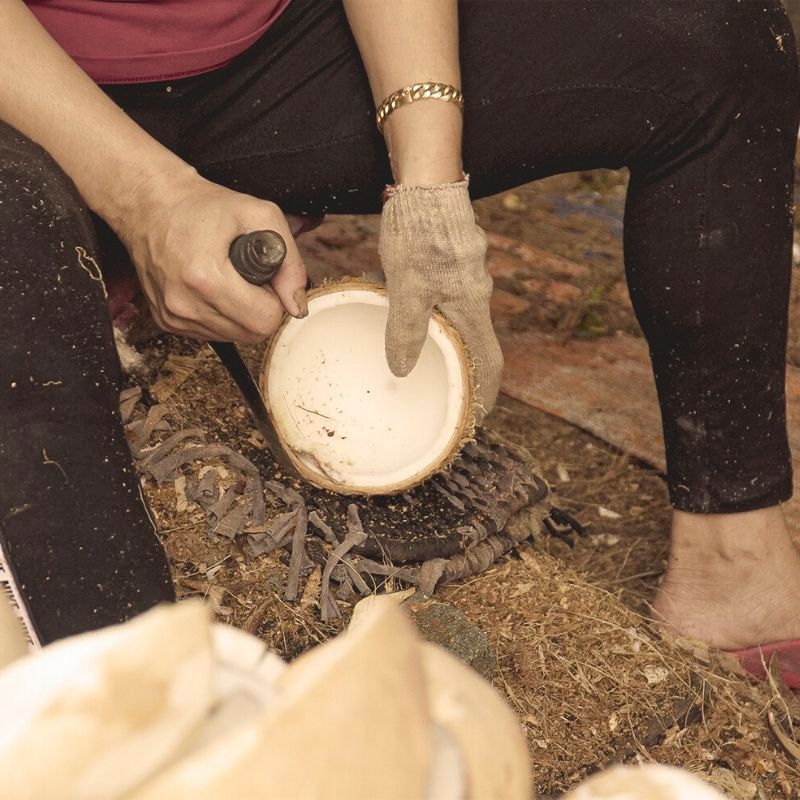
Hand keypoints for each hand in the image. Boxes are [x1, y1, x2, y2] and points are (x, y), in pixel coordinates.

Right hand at [118, 168, 307, 342]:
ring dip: (240, 315)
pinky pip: (211, 334)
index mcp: (206, 278)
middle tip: (250, 280)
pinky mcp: (165, 322)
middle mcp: (184, 304)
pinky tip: (212, 289)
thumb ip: (290, 263)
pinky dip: (220, 316)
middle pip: (251, 334)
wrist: (151, 204)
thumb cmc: (203, 207)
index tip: (265, 280)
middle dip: (260, 309)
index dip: (275, 301)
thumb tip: (297, 305)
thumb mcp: (260, 216)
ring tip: (229, 280)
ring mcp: (172, 316)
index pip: (264, 321)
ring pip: (232, 337)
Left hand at [378, 179, 502, 421]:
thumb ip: (407, 330)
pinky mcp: (458, 256)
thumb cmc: (419, 233)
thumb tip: (403, 370)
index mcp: (472, 306)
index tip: (478, 413)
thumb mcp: (407, 288)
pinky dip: (440, 310)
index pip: (490, 361)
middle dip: (463, 366)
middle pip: (477, 340)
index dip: (487, 392)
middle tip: (442, 385)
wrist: (427, 182)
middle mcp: (478, 292)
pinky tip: (414, 306)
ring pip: (462, 315)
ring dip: (448, 335)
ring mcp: (470, 272)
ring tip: (421, 348)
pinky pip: (453, 293)